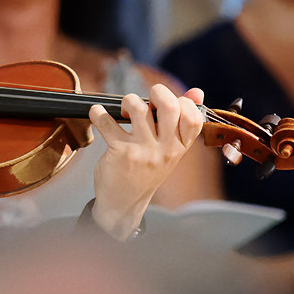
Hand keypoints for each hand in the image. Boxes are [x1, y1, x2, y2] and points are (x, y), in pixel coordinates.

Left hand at [88, 84, 204, 239]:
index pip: (193, 117)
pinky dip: (98, 113)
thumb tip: (197, 92)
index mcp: (180, 147)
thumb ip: (181, 121)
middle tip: (146, 99)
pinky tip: (97, 113)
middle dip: (157, 92)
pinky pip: (107, 123)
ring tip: (123, 110)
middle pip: (169, 106)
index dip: (182, 101)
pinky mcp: (121, 153)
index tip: (166, 103)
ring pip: (138, 109)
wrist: (124, 202)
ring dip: (127, 101)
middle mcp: (165, 149)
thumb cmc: (147, 170)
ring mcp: (143, 151)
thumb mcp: (169, 150)